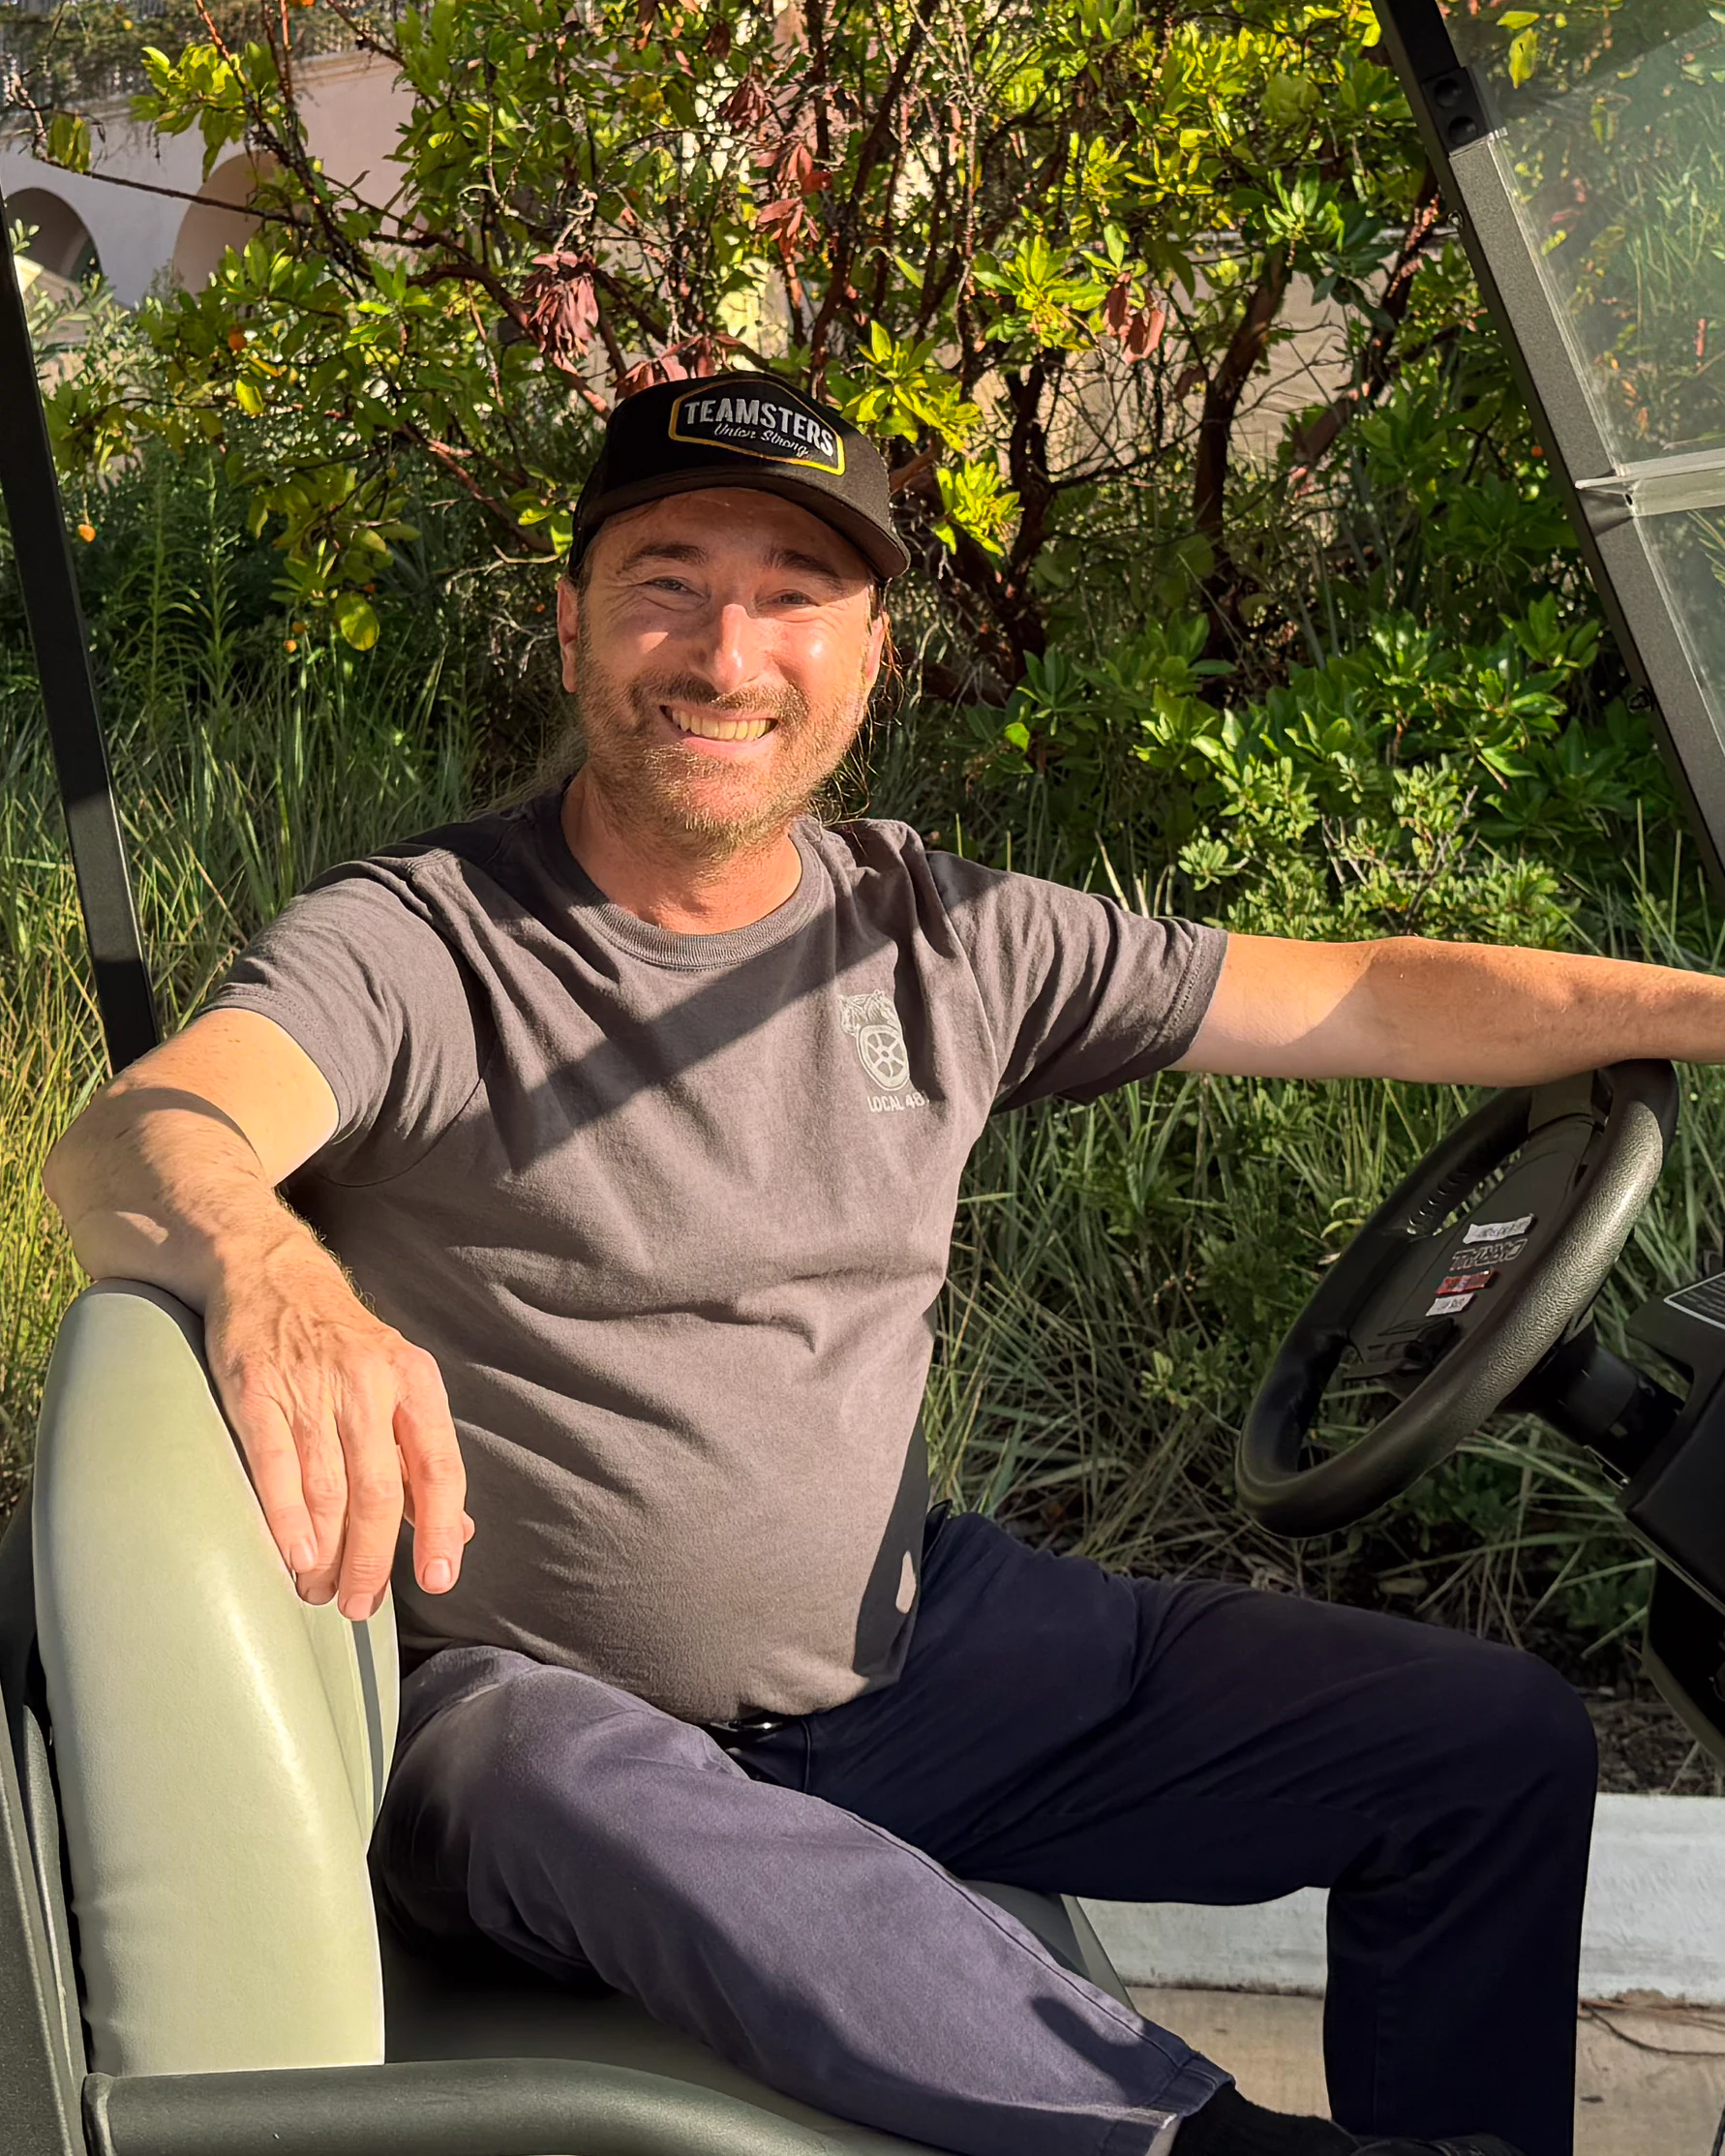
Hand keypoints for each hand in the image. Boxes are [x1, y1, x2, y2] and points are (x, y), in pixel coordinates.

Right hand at [204, 1234, 471, 1619]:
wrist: (270, 1271)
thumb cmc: (342, 1344)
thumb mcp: (399, 1383)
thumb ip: (422, 1460)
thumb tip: (459, 1533)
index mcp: (415, 1381)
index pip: (439, 1466)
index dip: (440, 1528)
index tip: (438, 1579)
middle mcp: (369, 1383)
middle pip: (380, 1490)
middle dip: (374, 1559)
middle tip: (361, 1605)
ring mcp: (310, 1386)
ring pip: (328, 1488)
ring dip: (328, 1553)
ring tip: (322, 1592)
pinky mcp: (256, 1389)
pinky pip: (276, 1466)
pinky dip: (287, 1517)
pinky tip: (297, 1556)